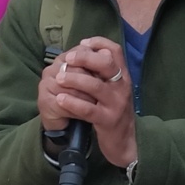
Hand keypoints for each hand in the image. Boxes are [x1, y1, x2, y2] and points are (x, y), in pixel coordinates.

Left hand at [37, 37, 135, 168]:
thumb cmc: (114, 111)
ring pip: (96, 86)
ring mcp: (116, 104)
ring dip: (75, 79)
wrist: (125, 142)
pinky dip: (73, 103)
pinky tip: (61, 99)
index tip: (82, 43)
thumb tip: (86, 50)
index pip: (115, 51)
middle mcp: (122, 87)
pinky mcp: (108, 121)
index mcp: (123, 76)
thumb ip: (103, 73)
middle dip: (85, 58)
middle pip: (107, 64)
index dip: (99, 43)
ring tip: (59, 78)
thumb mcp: (114, 90)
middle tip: (67, 58)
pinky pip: (89, 110)